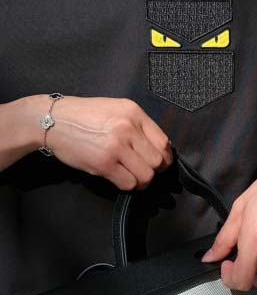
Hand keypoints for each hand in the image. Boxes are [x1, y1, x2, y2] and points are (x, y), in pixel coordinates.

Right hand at [26, 94, 172, 190]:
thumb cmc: (82, 116)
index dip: (165, 157)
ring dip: (141, 181)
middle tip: (143, 171)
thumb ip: (136, 125)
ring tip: (132, 176)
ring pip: (146, 175)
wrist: (52, 120)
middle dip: (154, 171)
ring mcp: (116, 146)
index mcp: (134, 113)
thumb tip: (156, 147)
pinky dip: (127, 185)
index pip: (163, 142)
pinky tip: (119, 178)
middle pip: (158, 161)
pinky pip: (128, 183)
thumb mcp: (115, 109)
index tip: (160, 163)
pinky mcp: (104, 163)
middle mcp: (128, 128)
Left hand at [201, 162, 256, 289]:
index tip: (227, 264)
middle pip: (253, 283)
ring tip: (256, 259)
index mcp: (255, 241)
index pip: (240, 280)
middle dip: (242, 274)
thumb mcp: (239, 209)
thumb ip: (223, 239)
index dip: (229, 277)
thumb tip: (211, 256)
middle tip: (240, 259)